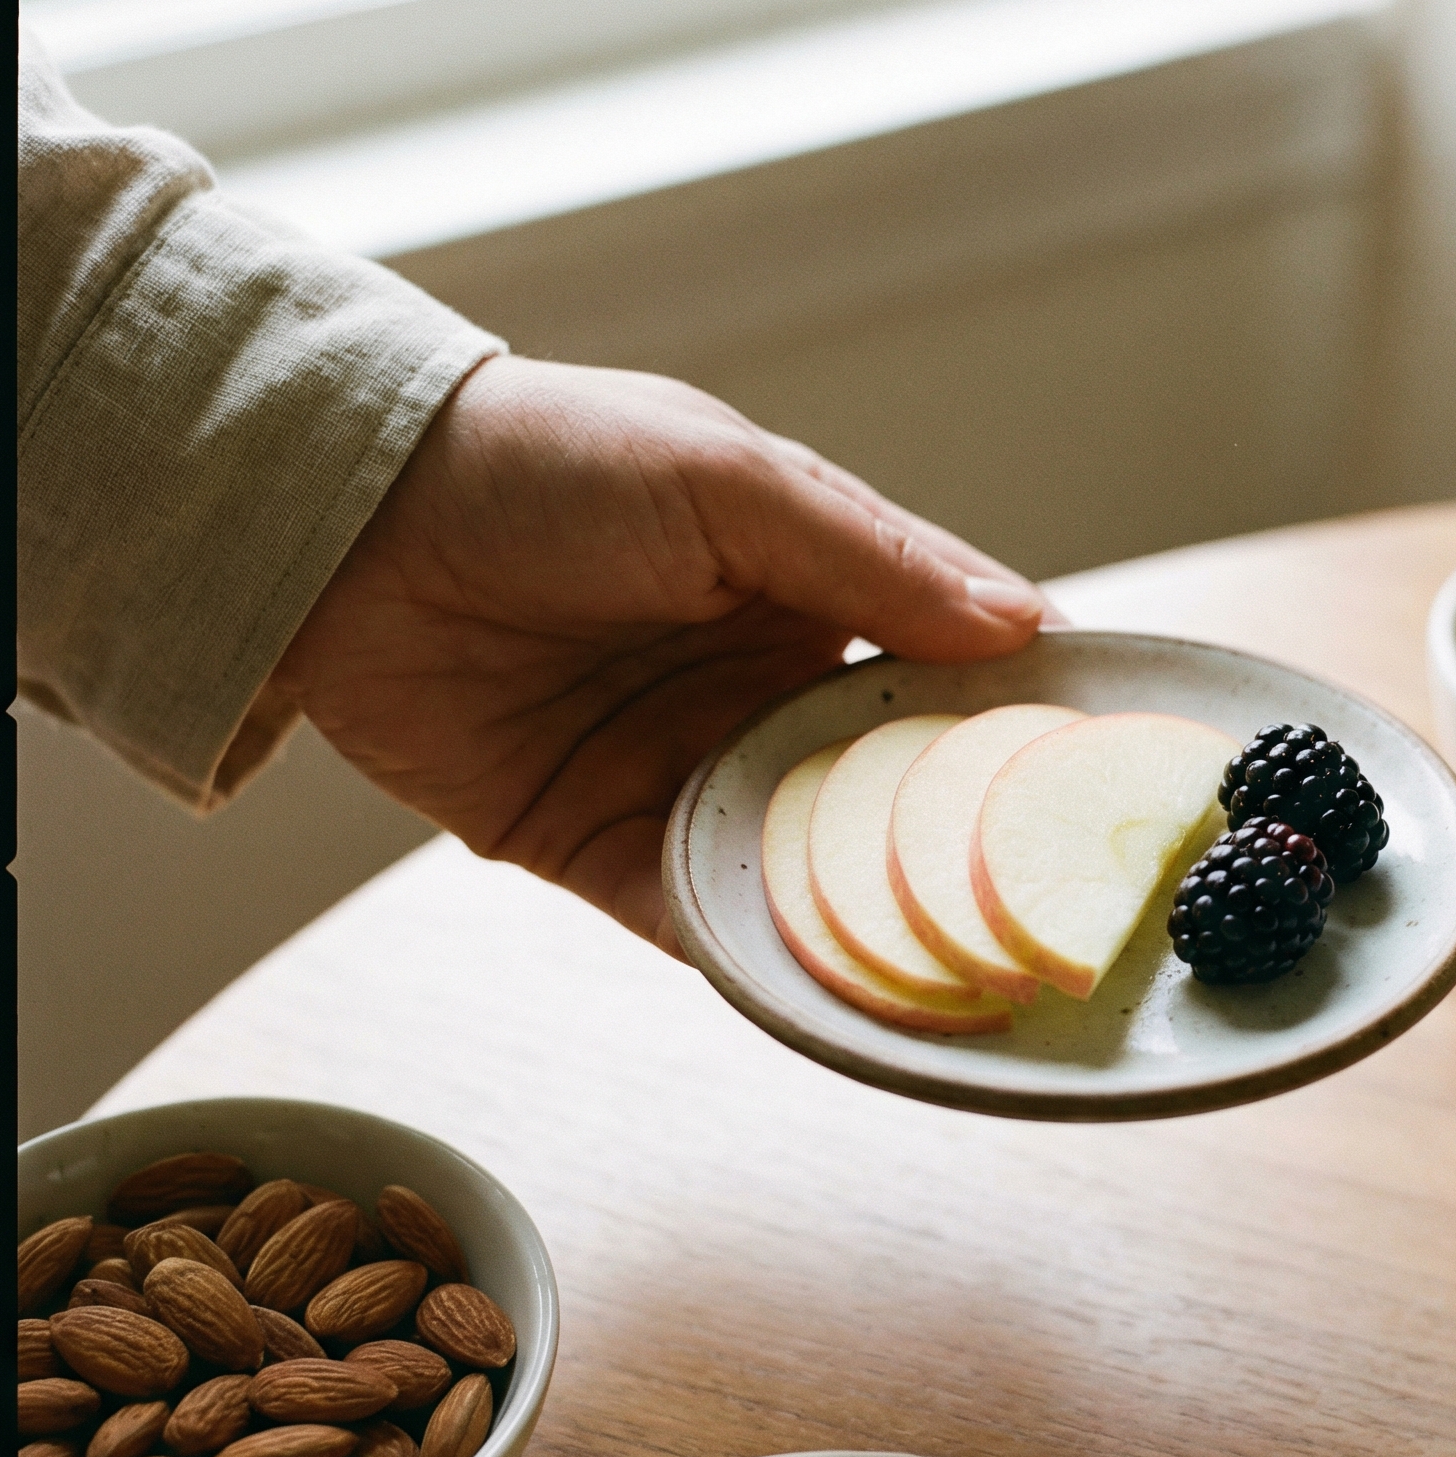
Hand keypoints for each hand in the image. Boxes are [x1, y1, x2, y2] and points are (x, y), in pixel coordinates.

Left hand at [273, 355, 1056, 952]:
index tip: (1109, 781)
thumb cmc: (548, 462)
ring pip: (808, 866)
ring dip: (872, 919)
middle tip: (1057, 909)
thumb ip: (872, 558)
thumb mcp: (727, 482)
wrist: (346, 523)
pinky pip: (698, 915)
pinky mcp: (604, 844)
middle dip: (964, 844)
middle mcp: (765, 690)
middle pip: (891, 786)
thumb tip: (1024, 628)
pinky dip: (756, 957)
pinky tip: (825, 993)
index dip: (1023, 720)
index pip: (947, 665)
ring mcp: (689, 772)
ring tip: (963, 979)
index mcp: (813, 590)